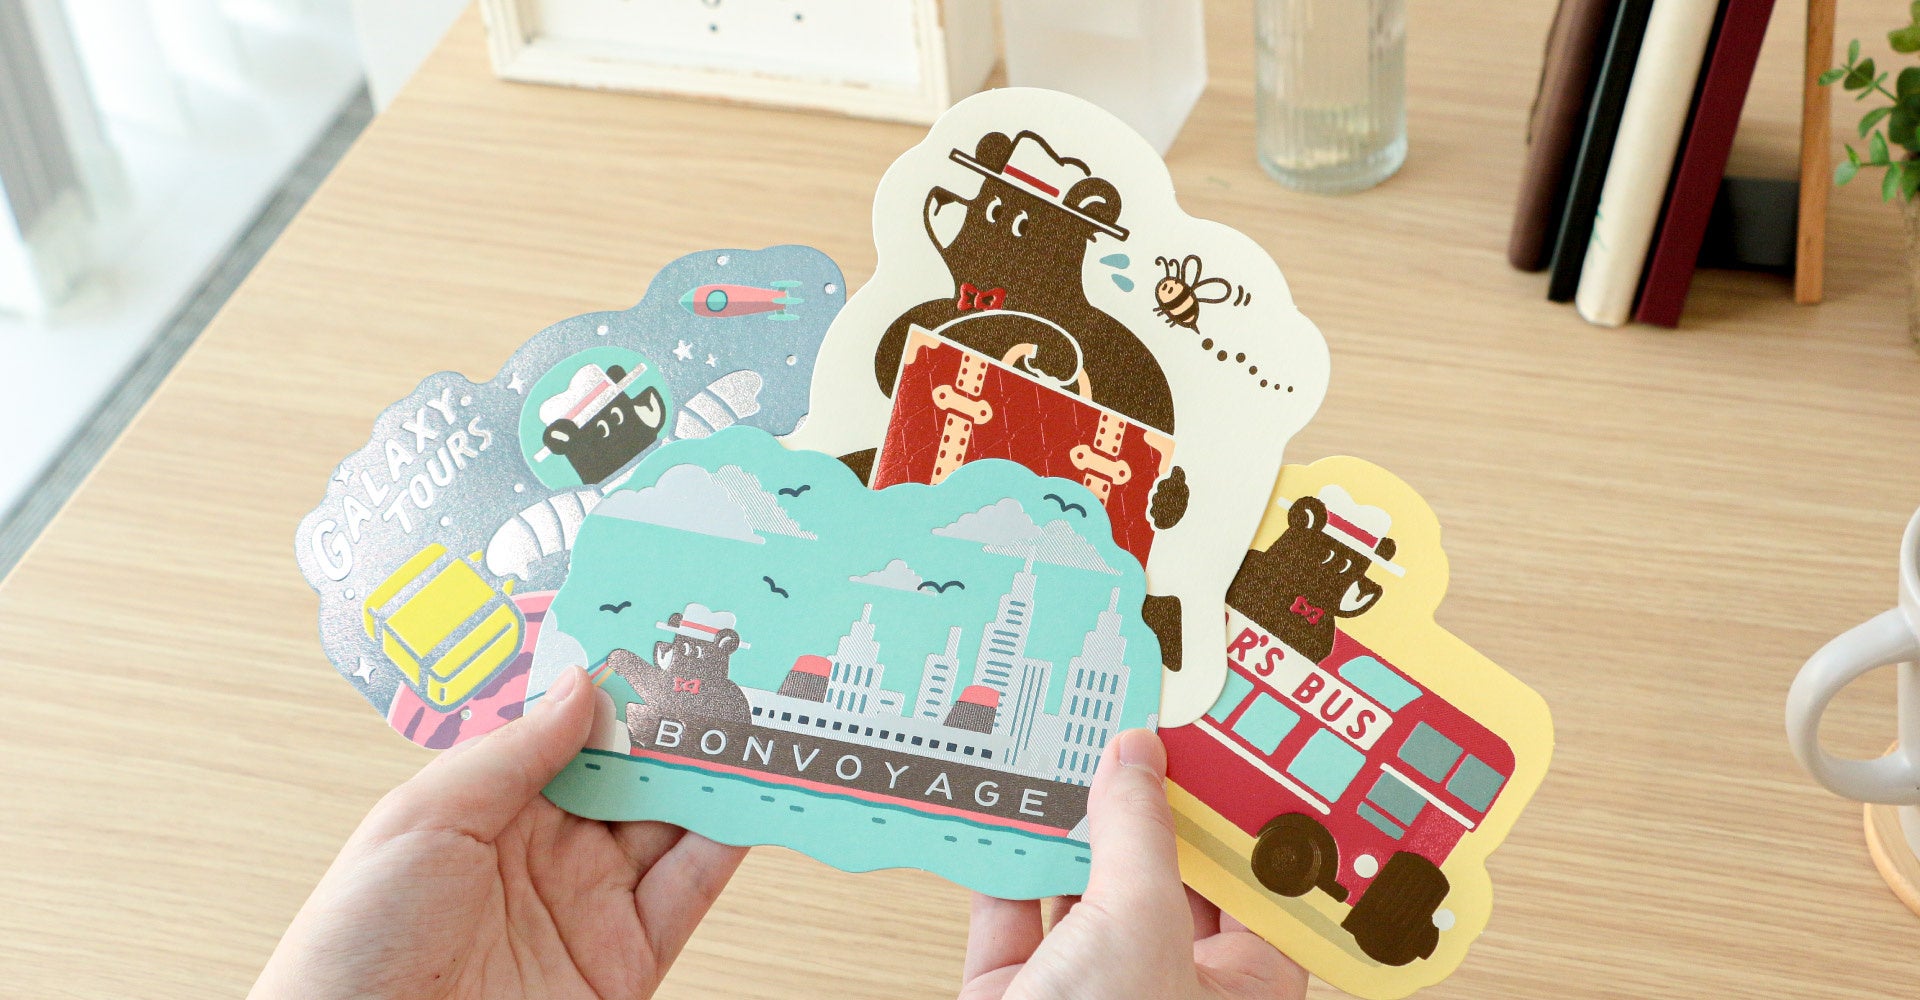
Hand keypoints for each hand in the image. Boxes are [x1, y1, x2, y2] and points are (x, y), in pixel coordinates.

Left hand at [251, 667, 745, 999]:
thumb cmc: (354, 948)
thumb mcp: (420, 819)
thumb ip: (511, 752)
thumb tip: (582, 684)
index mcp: (487, 810)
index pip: (566, 734)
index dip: (610, 688)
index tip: (654, 639)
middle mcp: (546, 852)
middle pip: (630, 772)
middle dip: (675, 723)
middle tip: (722, 669)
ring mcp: (590, 904)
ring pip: (672, 822)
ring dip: (712, 772)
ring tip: (749, 720)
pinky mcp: (627, 958)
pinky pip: (690, 892)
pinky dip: (729, 844)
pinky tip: (749, 797)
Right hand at [959, 730, 1307, 999]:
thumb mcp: (1138, 924)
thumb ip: (1136, 833)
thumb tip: (1136, 760)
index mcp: (1239, 985)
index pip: (1252, 876)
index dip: (1236, 805)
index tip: (1220, 737)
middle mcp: (1167, 984)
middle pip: (1160, 869)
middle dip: (1141, 801)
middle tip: (1131, 722)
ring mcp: (1090, 987)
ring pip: (1082, 882)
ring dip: (1066, 820)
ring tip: (1063, 743)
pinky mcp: (1017, 992)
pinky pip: (1013, 909)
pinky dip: (1003, 857)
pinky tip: (1005, 802)